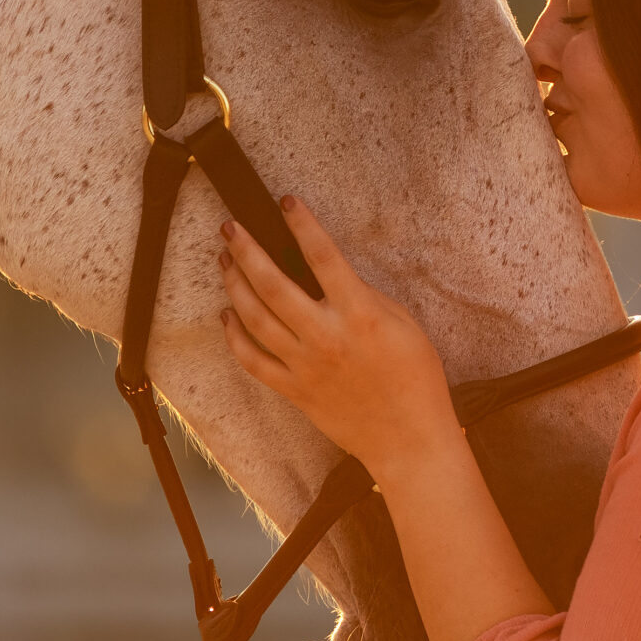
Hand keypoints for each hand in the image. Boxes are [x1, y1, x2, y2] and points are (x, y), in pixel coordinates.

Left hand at [218, 197, 460, 481]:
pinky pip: (253, 361)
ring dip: (235, 285)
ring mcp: (305, 366)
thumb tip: (333, 276)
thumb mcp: (403, 324)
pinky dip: (234, 337)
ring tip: (224, 260)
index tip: (286, 202)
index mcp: (359, 316)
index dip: (302, 225)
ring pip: (255, 319)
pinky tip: (227, 315)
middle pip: (273, 285)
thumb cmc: (416, 378)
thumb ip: (366, 297)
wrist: (408, 438)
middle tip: (230, 227)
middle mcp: (326, 337)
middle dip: (246, 251)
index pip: (324, 258)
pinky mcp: (294, 390)